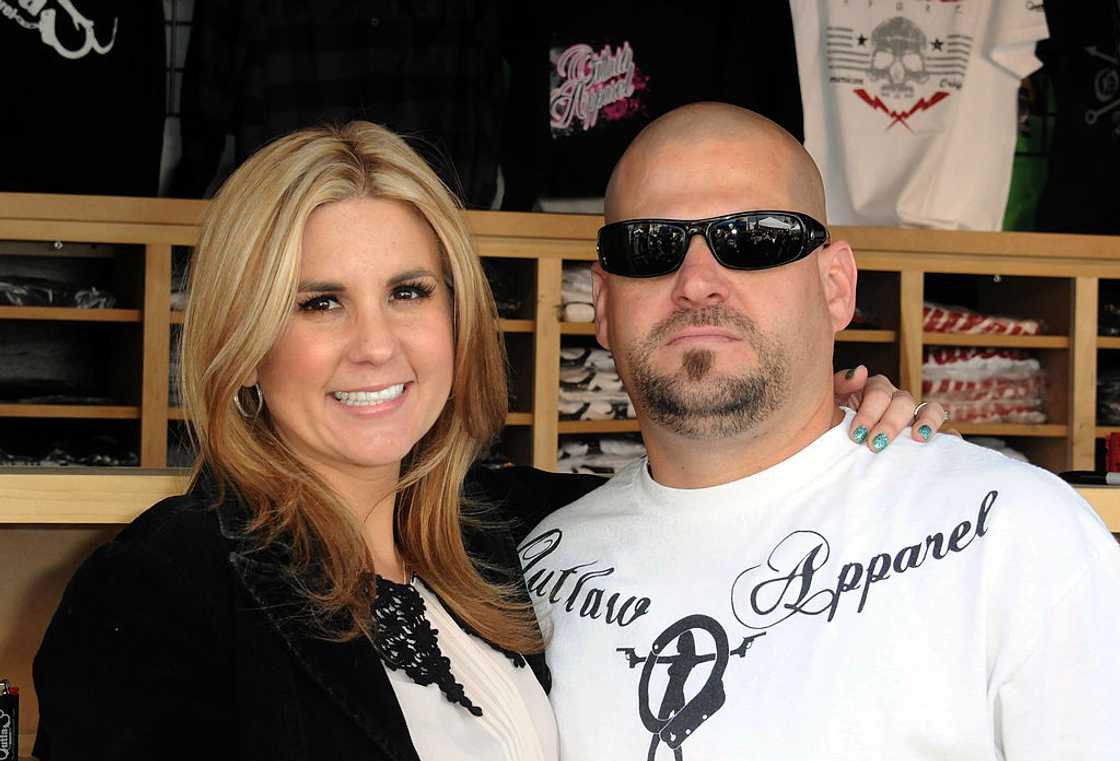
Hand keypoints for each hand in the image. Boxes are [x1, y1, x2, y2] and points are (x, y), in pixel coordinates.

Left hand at [833, 365, 952, 452]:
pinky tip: (948, 442)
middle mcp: (897, 400)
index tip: (857, 434)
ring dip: (926, 421)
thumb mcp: (830, 404)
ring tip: (918, 438)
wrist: (837, 449)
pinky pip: (947, 432)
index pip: (879, 392)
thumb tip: (859, 371)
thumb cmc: (834, 425)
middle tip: (875, 444)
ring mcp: (915, 417)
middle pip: (903, 402)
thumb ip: (840, 385)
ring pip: (931, 409)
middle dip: (890, 423)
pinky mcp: (928, 435)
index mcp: (875, 390)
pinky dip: (950, 435)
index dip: (869, 412)